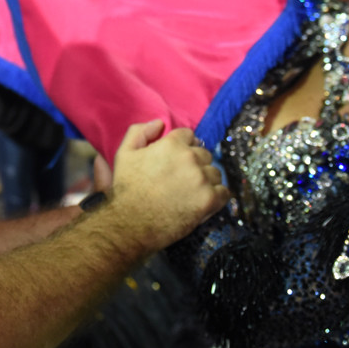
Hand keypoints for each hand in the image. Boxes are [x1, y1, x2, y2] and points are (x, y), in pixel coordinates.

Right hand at [103, 121, 227, 251]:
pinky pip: (224, 193)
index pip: (189, 135)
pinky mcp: (209, 200)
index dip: (183, 147)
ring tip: (192, 192)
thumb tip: (160, 123)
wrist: (130, 224)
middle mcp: (190, 158)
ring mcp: (201, 179)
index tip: (177, 161)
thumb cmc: (125, 190)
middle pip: (204, 154)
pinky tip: (204, 201)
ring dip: (206, 180)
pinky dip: (217, 197)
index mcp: (172, 145)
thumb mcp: (124, 154)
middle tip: (183, 179)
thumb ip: (139, 132)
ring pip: (215, 173)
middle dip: (195, 164)